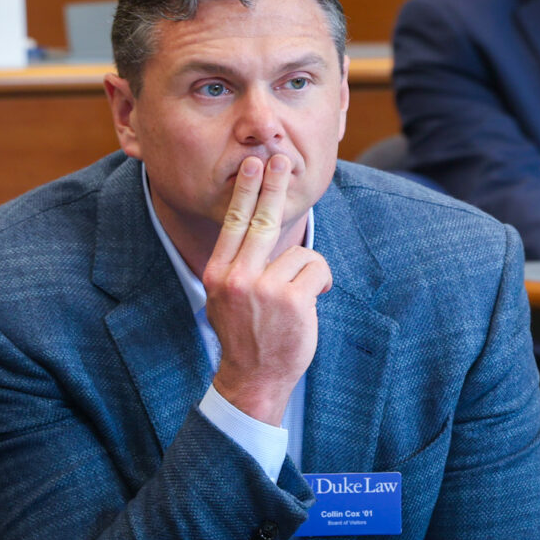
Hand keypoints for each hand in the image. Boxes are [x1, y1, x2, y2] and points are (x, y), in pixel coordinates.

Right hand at [202, 154, 331, 425]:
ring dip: (307, 271)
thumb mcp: (226, 299)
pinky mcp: (292, 299)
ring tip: (299, 296)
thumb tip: (253, 227)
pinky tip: (310, 302)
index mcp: (219, 274)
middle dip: (272, 186)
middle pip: (261, 220)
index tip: (252, 166)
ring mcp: (264, 288)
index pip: (234, 223)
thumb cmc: (246, 335)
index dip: (245, 191)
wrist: (253, 378)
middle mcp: (237, 277)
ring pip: (299, 252)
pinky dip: (320, 282)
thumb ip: (237, 267)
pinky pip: (315, 269)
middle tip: (281, 161)